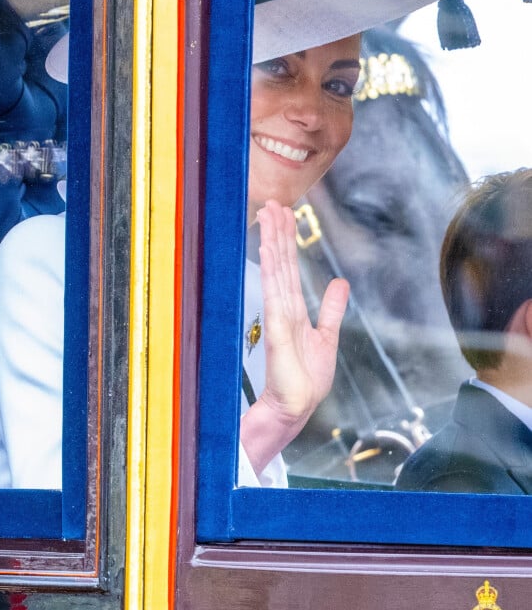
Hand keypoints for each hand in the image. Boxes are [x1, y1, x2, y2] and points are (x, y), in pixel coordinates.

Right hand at [240, 199, 348, 475]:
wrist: (296, 407)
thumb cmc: (306, 379)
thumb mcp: (326, 337)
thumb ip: (331, 309)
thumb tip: (340, 283)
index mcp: (293, 310)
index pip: (290, 269)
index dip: (287, 242)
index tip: (283, 216)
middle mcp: (282, 307)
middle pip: (280, 263)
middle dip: (277, 233)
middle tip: (272, 203)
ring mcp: (277, 315)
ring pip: (276, 270)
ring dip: (273, 242)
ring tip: (269, 214)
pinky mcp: (277, 328)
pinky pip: (275, 290)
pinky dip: (272, 268)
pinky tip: (269, 248)